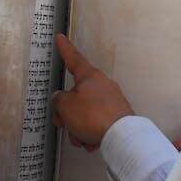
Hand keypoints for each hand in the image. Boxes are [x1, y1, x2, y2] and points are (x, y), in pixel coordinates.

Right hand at [52, 34, 133, 149]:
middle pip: (77, 96)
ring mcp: (112, 100)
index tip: (60, 37)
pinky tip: (92, 143)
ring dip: (78, 128)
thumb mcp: (65, 106)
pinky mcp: (118, 115)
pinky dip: (91, 133)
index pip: (73, 58)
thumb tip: (62, 99)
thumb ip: (58, 100)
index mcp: (90, 76)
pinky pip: (98, 122)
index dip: (64, 49)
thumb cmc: (91, 116)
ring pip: (86, 112)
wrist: (121, 136)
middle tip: (62, 124)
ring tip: (81, 139)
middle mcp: (102, 84)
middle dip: (67, 113)